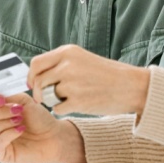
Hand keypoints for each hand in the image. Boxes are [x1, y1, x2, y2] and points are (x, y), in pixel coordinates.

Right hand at [0, 93, 85, 162]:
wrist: (53, 136)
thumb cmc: (39, 119)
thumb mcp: (24, 101)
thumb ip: (9, 96)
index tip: (1, 99)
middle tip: (16, 110)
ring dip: (1, 124)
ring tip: (18, 120)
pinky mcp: (1, 154)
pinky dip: (8, 134)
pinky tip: (20, 130)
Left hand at [27, 44, 149, 114]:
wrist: (131, 86)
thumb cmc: (107, 74)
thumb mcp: (82, 59)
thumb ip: (60, 65)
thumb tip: (36, 77)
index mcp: (68, 52)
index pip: (36, 63)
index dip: (31, 76)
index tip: (33, 84)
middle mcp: (67, 66)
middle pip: (39, 81)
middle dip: (40, 92)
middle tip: (46, 97)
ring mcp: (72, 84)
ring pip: (48, 96)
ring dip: (56, 100)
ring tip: (74, 96)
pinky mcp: (77, 101)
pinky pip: (57, 109)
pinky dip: (64, 110)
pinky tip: (78, 105)